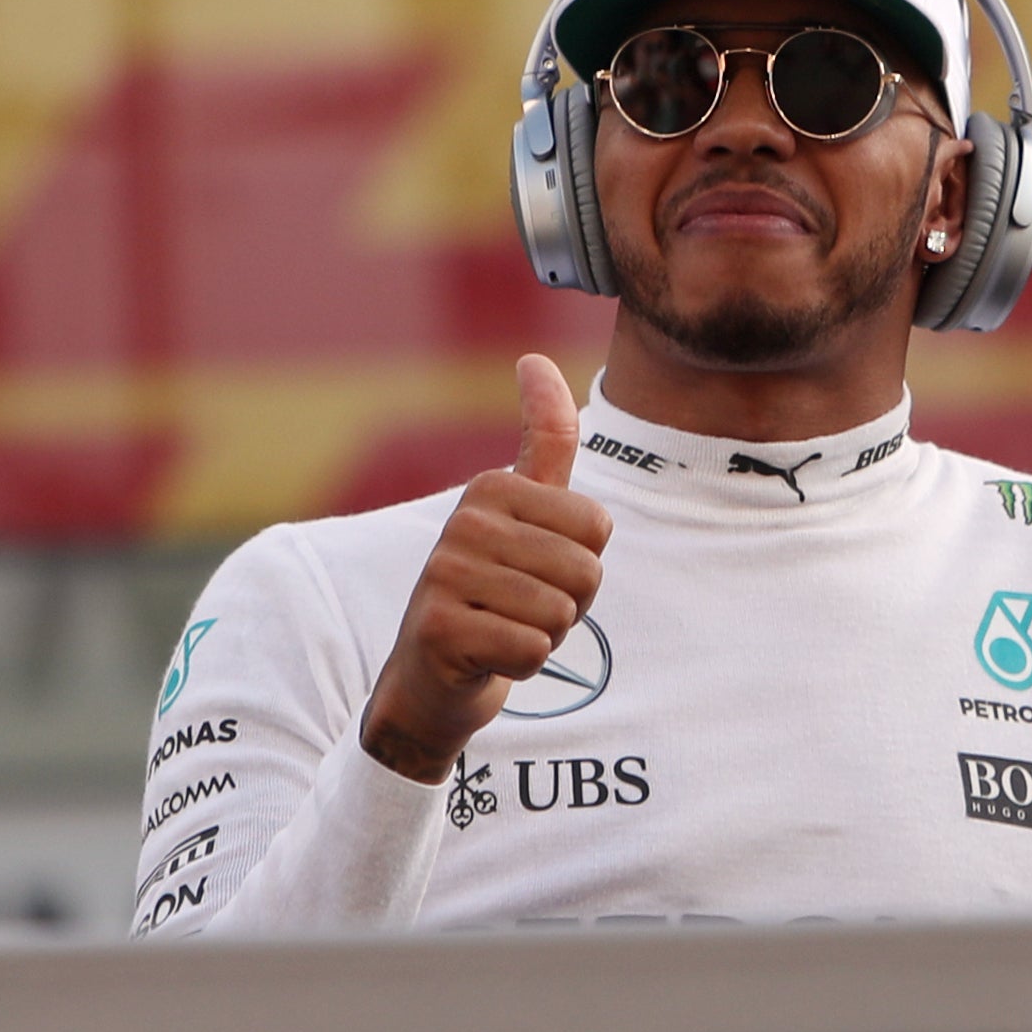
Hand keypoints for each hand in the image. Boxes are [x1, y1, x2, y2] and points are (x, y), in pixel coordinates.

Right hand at [360, 354, 612, 783]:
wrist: (433, 673)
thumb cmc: (495, 590)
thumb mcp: (525, 512)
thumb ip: (543, 441)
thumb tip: (535, 357)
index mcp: (492, 487)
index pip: (598, 528)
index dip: (584, 563)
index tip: (539, 570)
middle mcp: (464, 521)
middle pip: (586, 571)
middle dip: (569, 604)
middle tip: (521, 608)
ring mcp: (444, 574)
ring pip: (560, 613)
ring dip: (545, 635)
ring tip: (502, 628)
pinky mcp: (438, 629)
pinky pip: (531, 650)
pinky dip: (520, 664)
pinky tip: (484, 656)